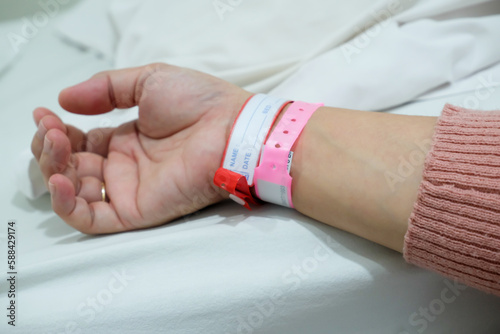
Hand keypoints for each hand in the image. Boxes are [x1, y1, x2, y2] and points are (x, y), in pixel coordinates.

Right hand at [31, 64, 251, 232]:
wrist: (232, 129)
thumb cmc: (200, 102)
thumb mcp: (148, 81)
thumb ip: (105, 89)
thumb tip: (64, 99)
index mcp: (128, 139)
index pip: (80, 142)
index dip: (58, 131)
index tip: (46, 114)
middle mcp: (125, 167)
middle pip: (71, 167)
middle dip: (51, 149)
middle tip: (52, 130)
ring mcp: (129, 190)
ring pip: (75, 193)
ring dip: (53, 171)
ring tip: (56, 145)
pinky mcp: (136, 211)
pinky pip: (92, 218)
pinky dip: (67, 204)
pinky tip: (60, 179)